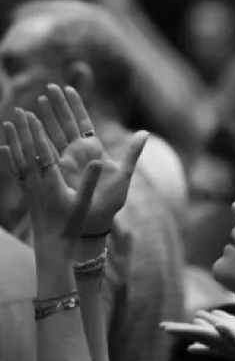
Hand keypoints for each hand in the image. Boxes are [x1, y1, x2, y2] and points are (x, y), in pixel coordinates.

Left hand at [0, 109, 103, 258]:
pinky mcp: (27, 194)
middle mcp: (37, 183)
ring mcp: (30, 188)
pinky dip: (9, 158)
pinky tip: (4, 148)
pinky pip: (16, 171)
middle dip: (23, 130)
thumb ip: (89, 182)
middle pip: (28, 152)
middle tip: (19, 111)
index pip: (43, 153)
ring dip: (13, 139)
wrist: (52, 248)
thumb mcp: (84, 204)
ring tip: (7, 122)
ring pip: (19, 159)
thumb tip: (99, 161)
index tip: (33, 116)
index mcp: (53, 183)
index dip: (37, 134)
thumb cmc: (71, 226)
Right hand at [39, 85, 147, 236]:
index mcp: (92, 149)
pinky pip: (41, 155)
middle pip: (64, 123)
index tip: (68, 87)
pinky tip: (22, 131)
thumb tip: (145, 132)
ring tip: (34, 102)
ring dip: (42, 119)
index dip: (75, 104)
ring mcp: (63, 162)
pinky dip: (33, 142)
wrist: (96, 223)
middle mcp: (76, 153)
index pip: (82, 121)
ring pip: (51, 135)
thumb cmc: (110, 201)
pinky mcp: (53, 174)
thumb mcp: (124, 174)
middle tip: (48, 87)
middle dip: (56, 105)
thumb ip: (133, 152)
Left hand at [163, 309, 234, 360]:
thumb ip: (231, 334)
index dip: (180, 329)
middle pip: (195, 333)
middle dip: (180, 329)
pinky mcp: (233, 347)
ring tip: (183, 325)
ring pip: (206, 335)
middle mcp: (218, 341)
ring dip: (195, 329)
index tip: (164, 329)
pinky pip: (216, 343)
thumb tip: (217, 326)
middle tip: (161, 327)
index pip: (194, 332)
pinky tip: (195, 344)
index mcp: (217, 339)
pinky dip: (206, 342)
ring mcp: (225, 344)